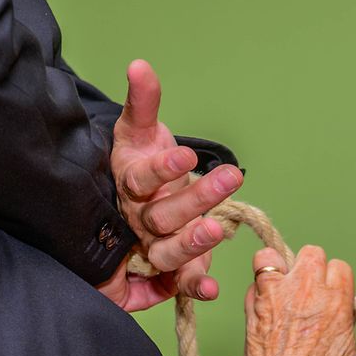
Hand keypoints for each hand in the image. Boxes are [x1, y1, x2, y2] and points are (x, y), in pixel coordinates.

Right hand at [98, 60, 243, 310]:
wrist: (141, 195)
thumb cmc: (141, 161)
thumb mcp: (140, 130)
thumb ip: (144, 102)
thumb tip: (140, 66)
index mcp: (128, 184)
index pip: (140, 178)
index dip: (162, 169)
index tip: (187, 156)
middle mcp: (137, 218)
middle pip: (161, 215)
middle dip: (194, 199)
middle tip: (227, 180)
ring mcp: (153, 244)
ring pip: (168, 249)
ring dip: (193, 243)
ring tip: (219, 229)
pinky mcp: (172, 267)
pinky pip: (177, 280)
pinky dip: (193, 287)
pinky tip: (212, 289)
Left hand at [240, 245, 355, 355]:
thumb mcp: (348, 347)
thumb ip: (345, 318)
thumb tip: (345, 305)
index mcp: (338, 299)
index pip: (339, 266)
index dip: (332, 280)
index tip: (328, 292)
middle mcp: (309, 289)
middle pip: (312, 253)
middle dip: (308, 268)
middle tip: (304, 288)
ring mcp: (280, 292)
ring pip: (273, 257)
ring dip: (276, 270)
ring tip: (278, 287)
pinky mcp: (256, 301)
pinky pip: (254, 279)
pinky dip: (257, 289)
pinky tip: (263, 305)